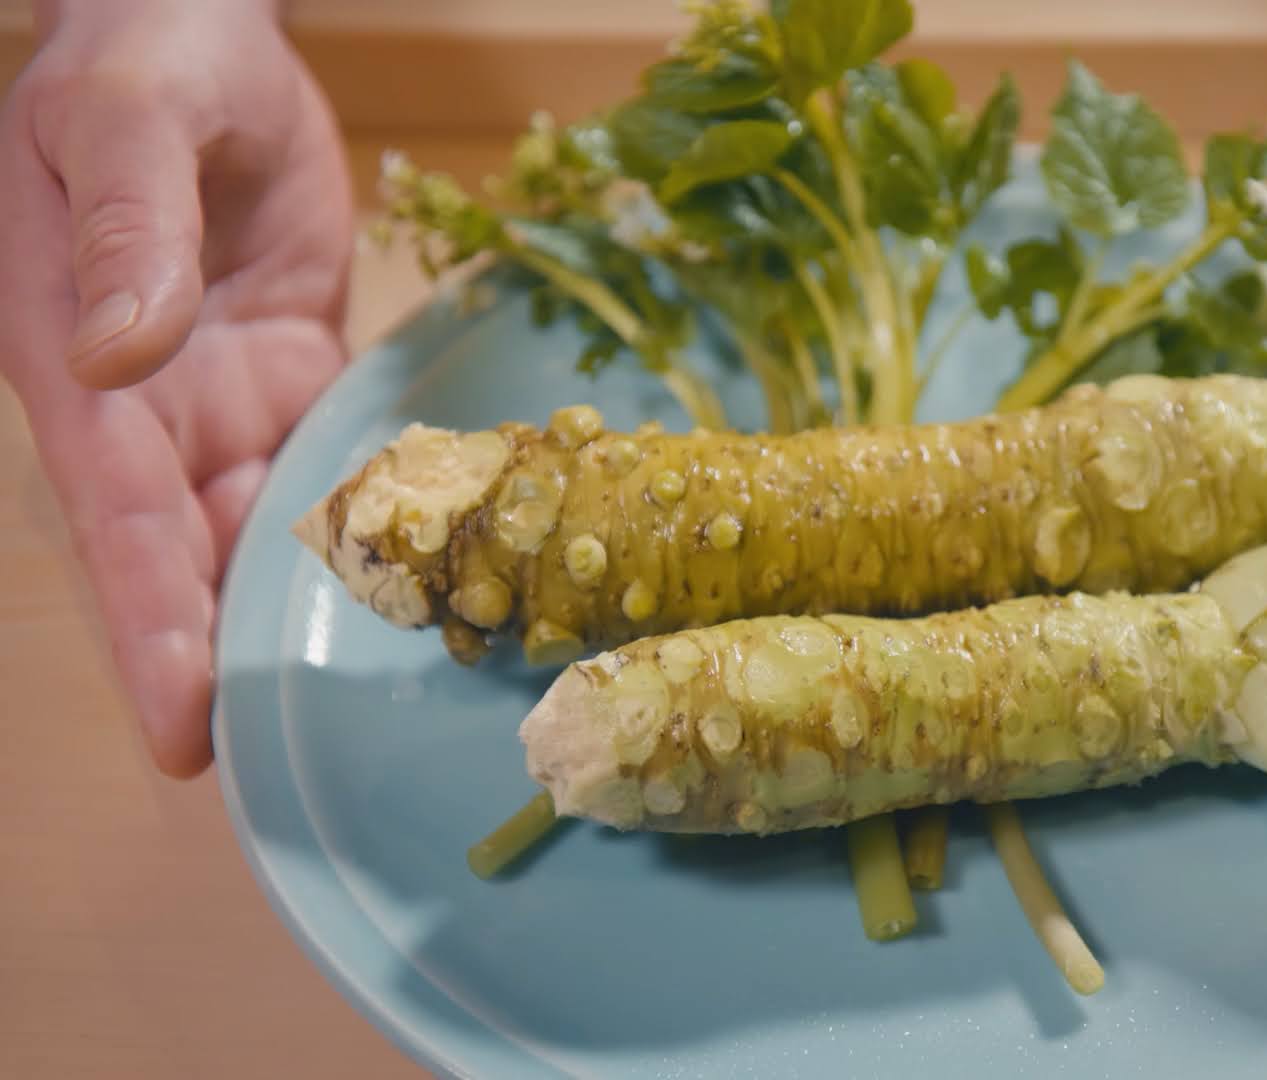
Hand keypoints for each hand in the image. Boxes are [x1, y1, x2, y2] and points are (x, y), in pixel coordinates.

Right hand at [0, 0, 351, 775]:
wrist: (206, 40)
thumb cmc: (144, 60)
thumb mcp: (127, 119)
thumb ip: (127, 231)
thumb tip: (119, 359)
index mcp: (74, 364)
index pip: (113, 515)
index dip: (148, 622)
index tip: (180, 730)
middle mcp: (146, 409)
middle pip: (192, 559)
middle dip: (234, 663)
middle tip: (297, 769)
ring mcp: (226, 404)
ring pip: (271, 533)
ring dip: (315, 614)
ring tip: (377, 711)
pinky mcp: (298, 386)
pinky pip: (339, 475)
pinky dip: (381, 532)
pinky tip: (439, 595)